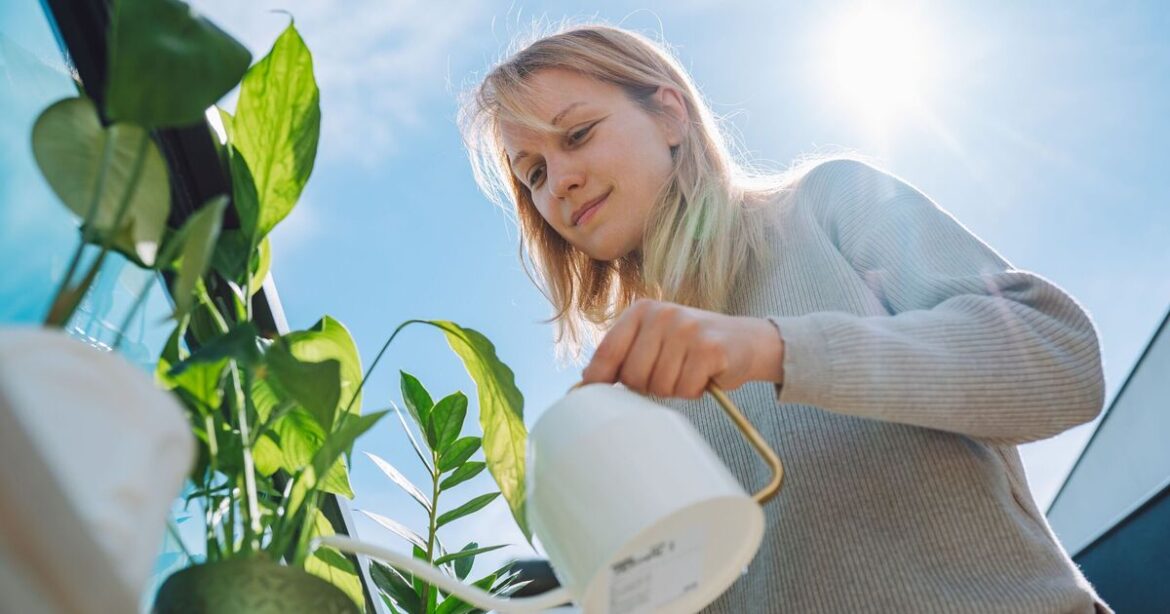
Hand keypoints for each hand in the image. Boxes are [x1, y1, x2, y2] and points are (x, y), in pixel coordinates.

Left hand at [581, 299, 783, 398]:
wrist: (747, 341)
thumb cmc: (694, 346)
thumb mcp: (655, 340)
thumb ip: (625, 354)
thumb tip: (586, 382)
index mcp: (642, 310)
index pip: (607, 351)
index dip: (599, 379)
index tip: (597, 392)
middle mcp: (663, 314)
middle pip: (632, 376)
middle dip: (647, 387)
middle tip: (667, 376)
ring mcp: (687, 329)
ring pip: (659, 386)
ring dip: (674, 390)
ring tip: (688, 373)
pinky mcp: (709, 348)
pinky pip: (685, 388)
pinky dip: (694, 391)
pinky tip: (704, 376)